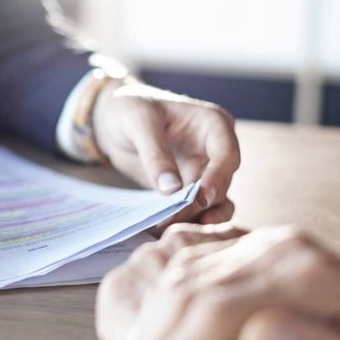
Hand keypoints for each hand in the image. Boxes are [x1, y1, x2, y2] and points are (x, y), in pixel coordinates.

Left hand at [92, 81, 238, 223]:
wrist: (113, 119)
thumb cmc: (128, 108)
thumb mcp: (138, 123)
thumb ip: (155, 154)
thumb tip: (171, 190)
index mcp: (213, 124)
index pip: (227, 155)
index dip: (217, 178)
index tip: (201, 198)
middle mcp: (215, 150)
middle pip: (220, 184)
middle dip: (199, 204)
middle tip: (173, 219)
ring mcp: (204, 171)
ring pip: (214, 203)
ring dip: (197, 218)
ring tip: (174, 230)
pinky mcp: (189, 189)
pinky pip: (195, 210)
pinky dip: (184, 220)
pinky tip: (165, 230)